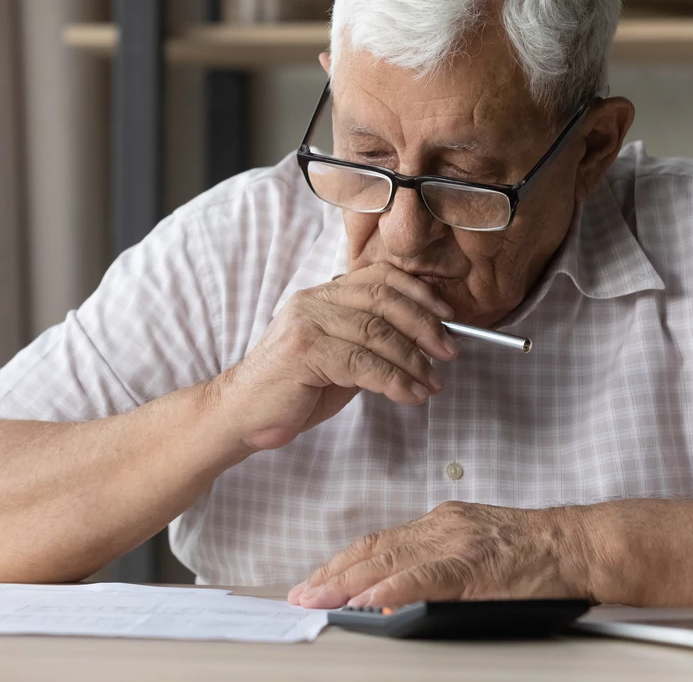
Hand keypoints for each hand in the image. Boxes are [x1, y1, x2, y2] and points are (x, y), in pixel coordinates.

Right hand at [215, 263, 459, 451]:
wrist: (242, 414)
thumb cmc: (292, 390)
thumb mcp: (339, 359)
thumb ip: (371, 345)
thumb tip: (421, 344)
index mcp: (323, 295)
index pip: (379, 277)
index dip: (419, 292)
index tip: (447, 315)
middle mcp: (314, 301)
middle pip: (384, 300)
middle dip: (425, 326)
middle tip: (450, 351)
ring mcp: (307, 324)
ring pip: (377, 333)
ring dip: (413, 360)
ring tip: (432, 383)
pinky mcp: (304, 353)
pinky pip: (362, 363)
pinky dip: (394, 380)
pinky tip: (409, 395)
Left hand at [287, 501, 592, 608]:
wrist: (578, 544)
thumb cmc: (536, 552)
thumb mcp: (476, 548)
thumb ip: (437, 566)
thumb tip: (395, 595)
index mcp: (441, 523)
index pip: (379, 542)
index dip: (343, 562)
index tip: (317, 580)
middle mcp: (442, 527)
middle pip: (375, 549)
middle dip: (333, 574)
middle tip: (302, 595)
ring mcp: (457, 543)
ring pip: (391, 560)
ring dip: (348, 582)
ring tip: (320, 599)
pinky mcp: (475, 564)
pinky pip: (426, 577)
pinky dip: (393, 587)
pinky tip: (370, 599)